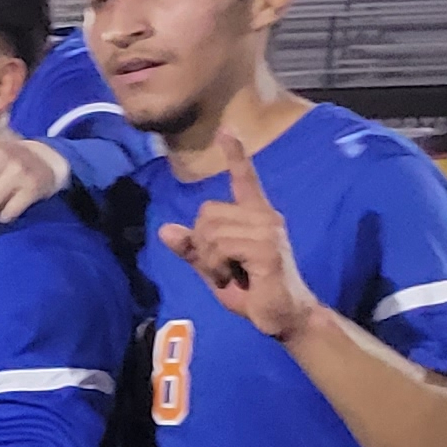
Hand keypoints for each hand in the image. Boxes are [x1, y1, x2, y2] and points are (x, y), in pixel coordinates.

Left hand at [159, 133, 315, 339]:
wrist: (281, 317)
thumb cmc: (250, 291)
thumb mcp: (213, 269)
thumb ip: (192, 249)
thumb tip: (165, 229)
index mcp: (254, 216)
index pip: (244, 178)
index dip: (236, 155)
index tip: (227, 130)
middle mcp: (264, 216)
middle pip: (205, 213)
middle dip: (201, 245)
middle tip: (222, 267)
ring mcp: (268, 230)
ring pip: (210, 231)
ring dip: (210, 259)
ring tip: (231, 274)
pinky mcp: (267, 248)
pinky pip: (222, 246)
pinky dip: (217, 266)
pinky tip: (235, 277)